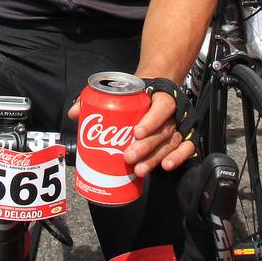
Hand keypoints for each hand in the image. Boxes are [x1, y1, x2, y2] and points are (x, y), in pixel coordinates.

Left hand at [69, 90, 192, 176]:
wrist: (154, 90)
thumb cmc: (135, 94)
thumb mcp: (118, 90)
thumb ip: (96, 99)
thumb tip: (74, 114)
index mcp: (159, 97)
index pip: (161, 107)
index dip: (151, 121)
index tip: (136, 132)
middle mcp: (173, 112)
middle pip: (164, 131)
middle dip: (146, 147)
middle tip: (128, 157)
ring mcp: (179, 126)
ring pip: (172, 143)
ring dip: (156, 158)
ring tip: (139, 170)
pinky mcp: (182, 138)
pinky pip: (186, 149)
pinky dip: (179, 158)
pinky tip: (166, 167)